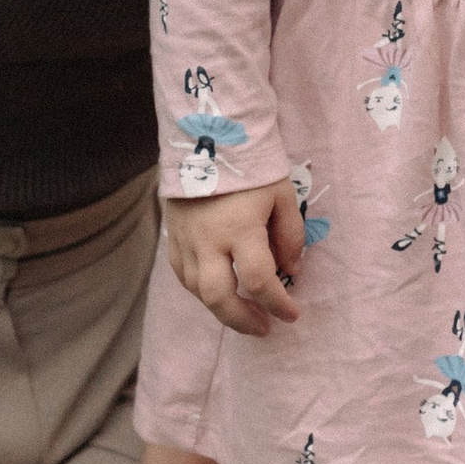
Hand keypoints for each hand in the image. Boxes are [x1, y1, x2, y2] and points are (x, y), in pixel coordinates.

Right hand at [163, 180, 303, 334]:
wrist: (209, 135)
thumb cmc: (252, 165)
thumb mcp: (282, 194)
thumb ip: (290, 235)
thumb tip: (291, 272)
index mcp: (240, 227)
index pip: (259, 280)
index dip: (278, 304)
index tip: (292, 315)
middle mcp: (208, 240)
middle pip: (218, 297)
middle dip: (242, 320)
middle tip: (263, 328)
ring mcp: (186, 239)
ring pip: (197, 291)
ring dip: (221, 309)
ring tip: (244, 313)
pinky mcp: (172, 235)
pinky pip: (183, 275)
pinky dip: (201, 290)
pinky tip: (218, 291)